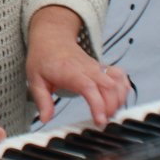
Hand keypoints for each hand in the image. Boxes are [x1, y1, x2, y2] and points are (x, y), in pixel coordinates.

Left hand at [26, 6, 131, 125]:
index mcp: (70, 72)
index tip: (100, 120)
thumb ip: (42, 100)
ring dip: (119, 99)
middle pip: (109, 87)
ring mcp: (97, 68)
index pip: (89, 87)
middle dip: (111, 107)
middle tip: (103, 121)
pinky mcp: (102, 68)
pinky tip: (118, 99)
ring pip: (117, 81)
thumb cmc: (43, 58)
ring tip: (109, 113)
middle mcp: (87, 69)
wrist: (51, 38)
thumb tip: (45, 119)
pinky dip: (124, 88)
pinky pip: (120, 75)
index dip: (98, 104)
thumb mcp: (35, 79)